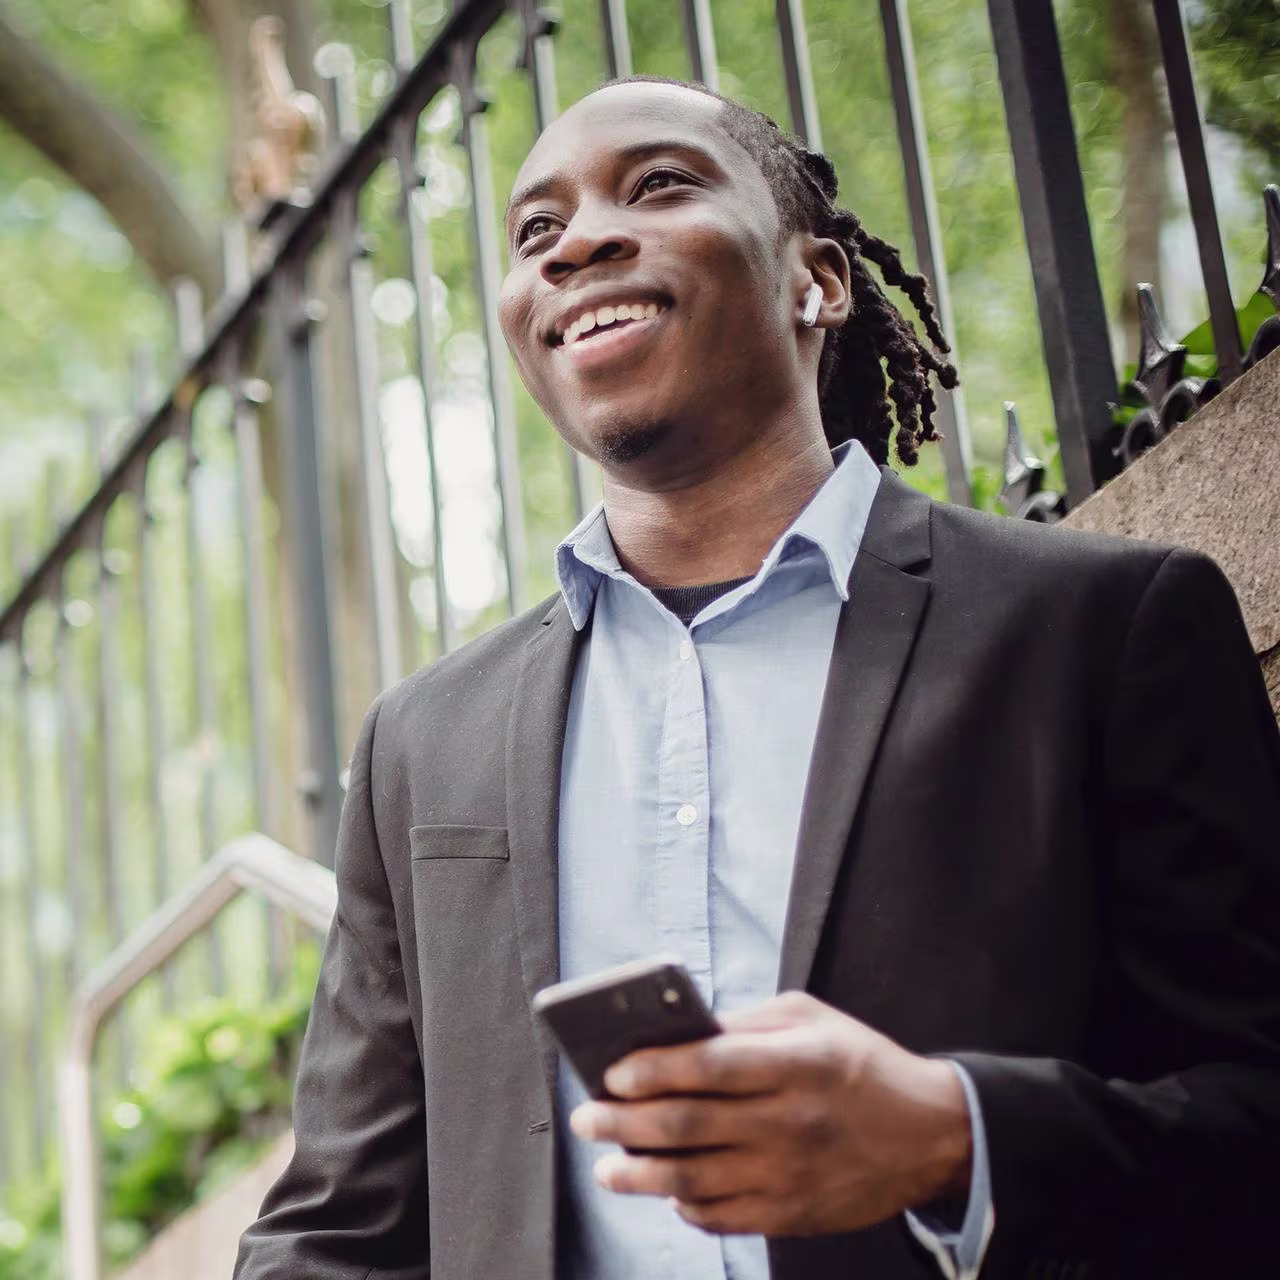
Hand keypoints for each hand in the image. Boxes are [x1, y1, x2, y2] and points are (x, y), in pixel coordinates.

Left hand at [569, 991, 971, 1236]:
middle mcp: (789, 1121)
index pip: (707, 1067)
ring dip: (638, 1175)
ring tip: (606, 1166)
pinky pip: (722, 1216)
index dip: (653, 1070)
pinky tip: (664, 1189)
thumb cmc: (860, 1062)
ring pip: (694, 1180)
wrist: (930, 1133)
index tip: (612, 1073)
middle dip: (623, 1123)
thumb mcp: (810, 1019)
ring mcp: (789, 1174)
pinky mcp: (793, 1214)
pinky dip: (684, 1204)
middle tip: (587, 1118)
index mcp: (795, 1063)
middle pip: (687, 1126)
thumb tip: (678, 1036)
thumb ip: (745, 1025)